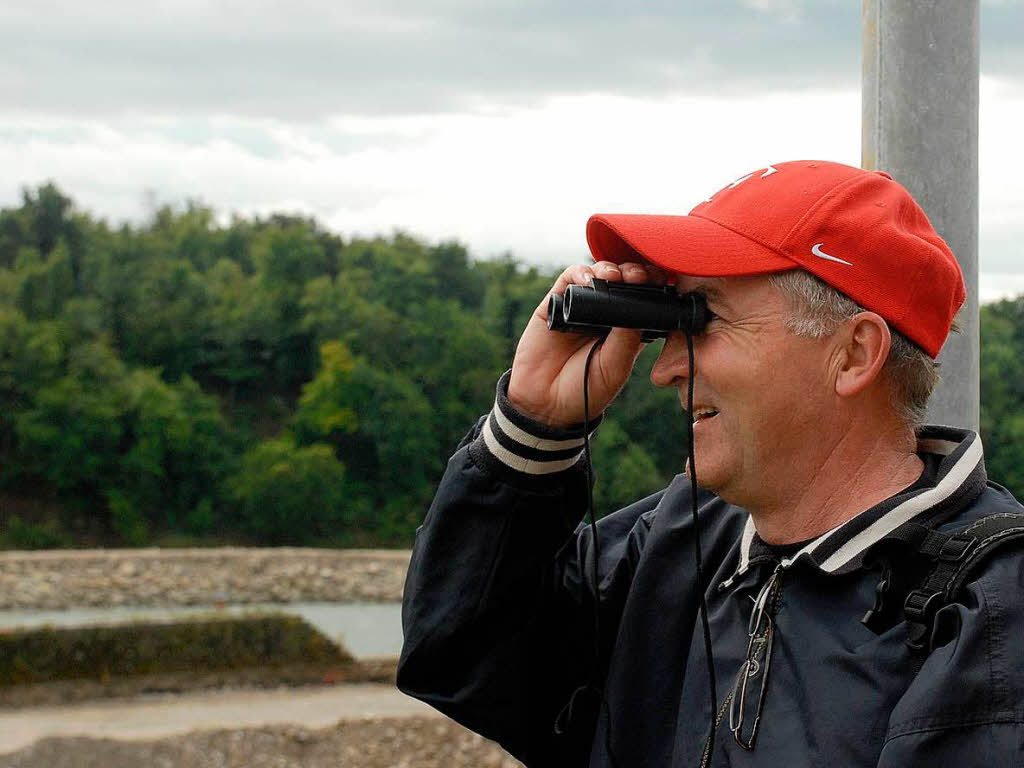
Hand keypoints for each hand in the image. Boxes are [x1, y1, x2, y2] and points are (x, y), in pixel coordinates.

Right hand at [507, 261, 666, 427]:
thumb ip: (626, 340)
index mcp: (626, 328)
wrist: (546, 404)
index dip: (654, 286)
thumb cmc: (585, 391)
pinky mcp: (556, 303)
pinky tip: (589, 279)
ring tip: (616, 277)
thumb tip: (637, 307)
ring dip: (610, 269)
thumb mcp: (615, 368)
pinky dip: (581, 273)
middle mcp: (604, 314)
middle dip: (636, 272)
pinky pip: (569, 279)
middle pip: (624, 281)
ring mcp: (581, 306)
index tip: (663, 283)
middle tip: (641, 277)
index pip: (645, 298)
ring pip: (599, 274)